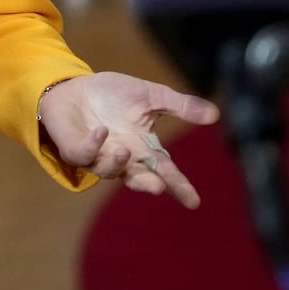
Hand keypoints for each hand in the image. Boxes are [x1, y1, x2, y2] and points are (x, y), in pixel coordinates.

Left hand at [37, 72, 219, 208]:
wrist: (74, 87)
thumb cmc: (112, 95)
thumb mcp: (150, 96)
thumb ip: (180, 106)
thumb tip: (215, 114)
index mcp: (144, 148)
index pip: (166, 171)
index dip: (179, 187)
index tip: (193, 202)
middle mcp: (123, 158)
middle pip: (138, 178)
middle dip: (147, 184)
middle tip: (158, 187)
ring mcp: (98, 156)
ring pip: (108, 171)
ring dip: (117, 164)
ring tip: (126, 151)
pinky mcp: (75, 149)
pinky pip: (82, 154)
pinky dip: (92, 146)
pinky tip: (101, 131)